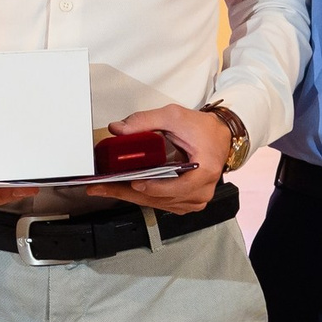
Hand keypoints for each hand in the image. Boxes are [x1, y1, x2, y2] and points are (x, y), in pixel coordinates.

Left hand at [81, 104, 230, 214]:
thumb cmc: (203, 129)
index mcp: (204, 172)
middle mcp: (202, 190)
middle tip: (102, 188)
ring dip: (132, 197)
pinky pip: (163, 204)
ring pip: (159, 204)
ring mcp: (195, 199)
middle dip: (128, 193)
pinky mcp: (188, 202)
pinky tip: (124, 191)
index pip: (178, 188)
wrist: (219, 136)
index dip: (155, 187)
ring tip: (107, 188)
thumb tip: (119, 129)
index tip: (134, 182)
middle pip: (161, 199)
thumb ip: (145, 120)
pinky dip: (143, 197)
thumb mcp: (174, 116)